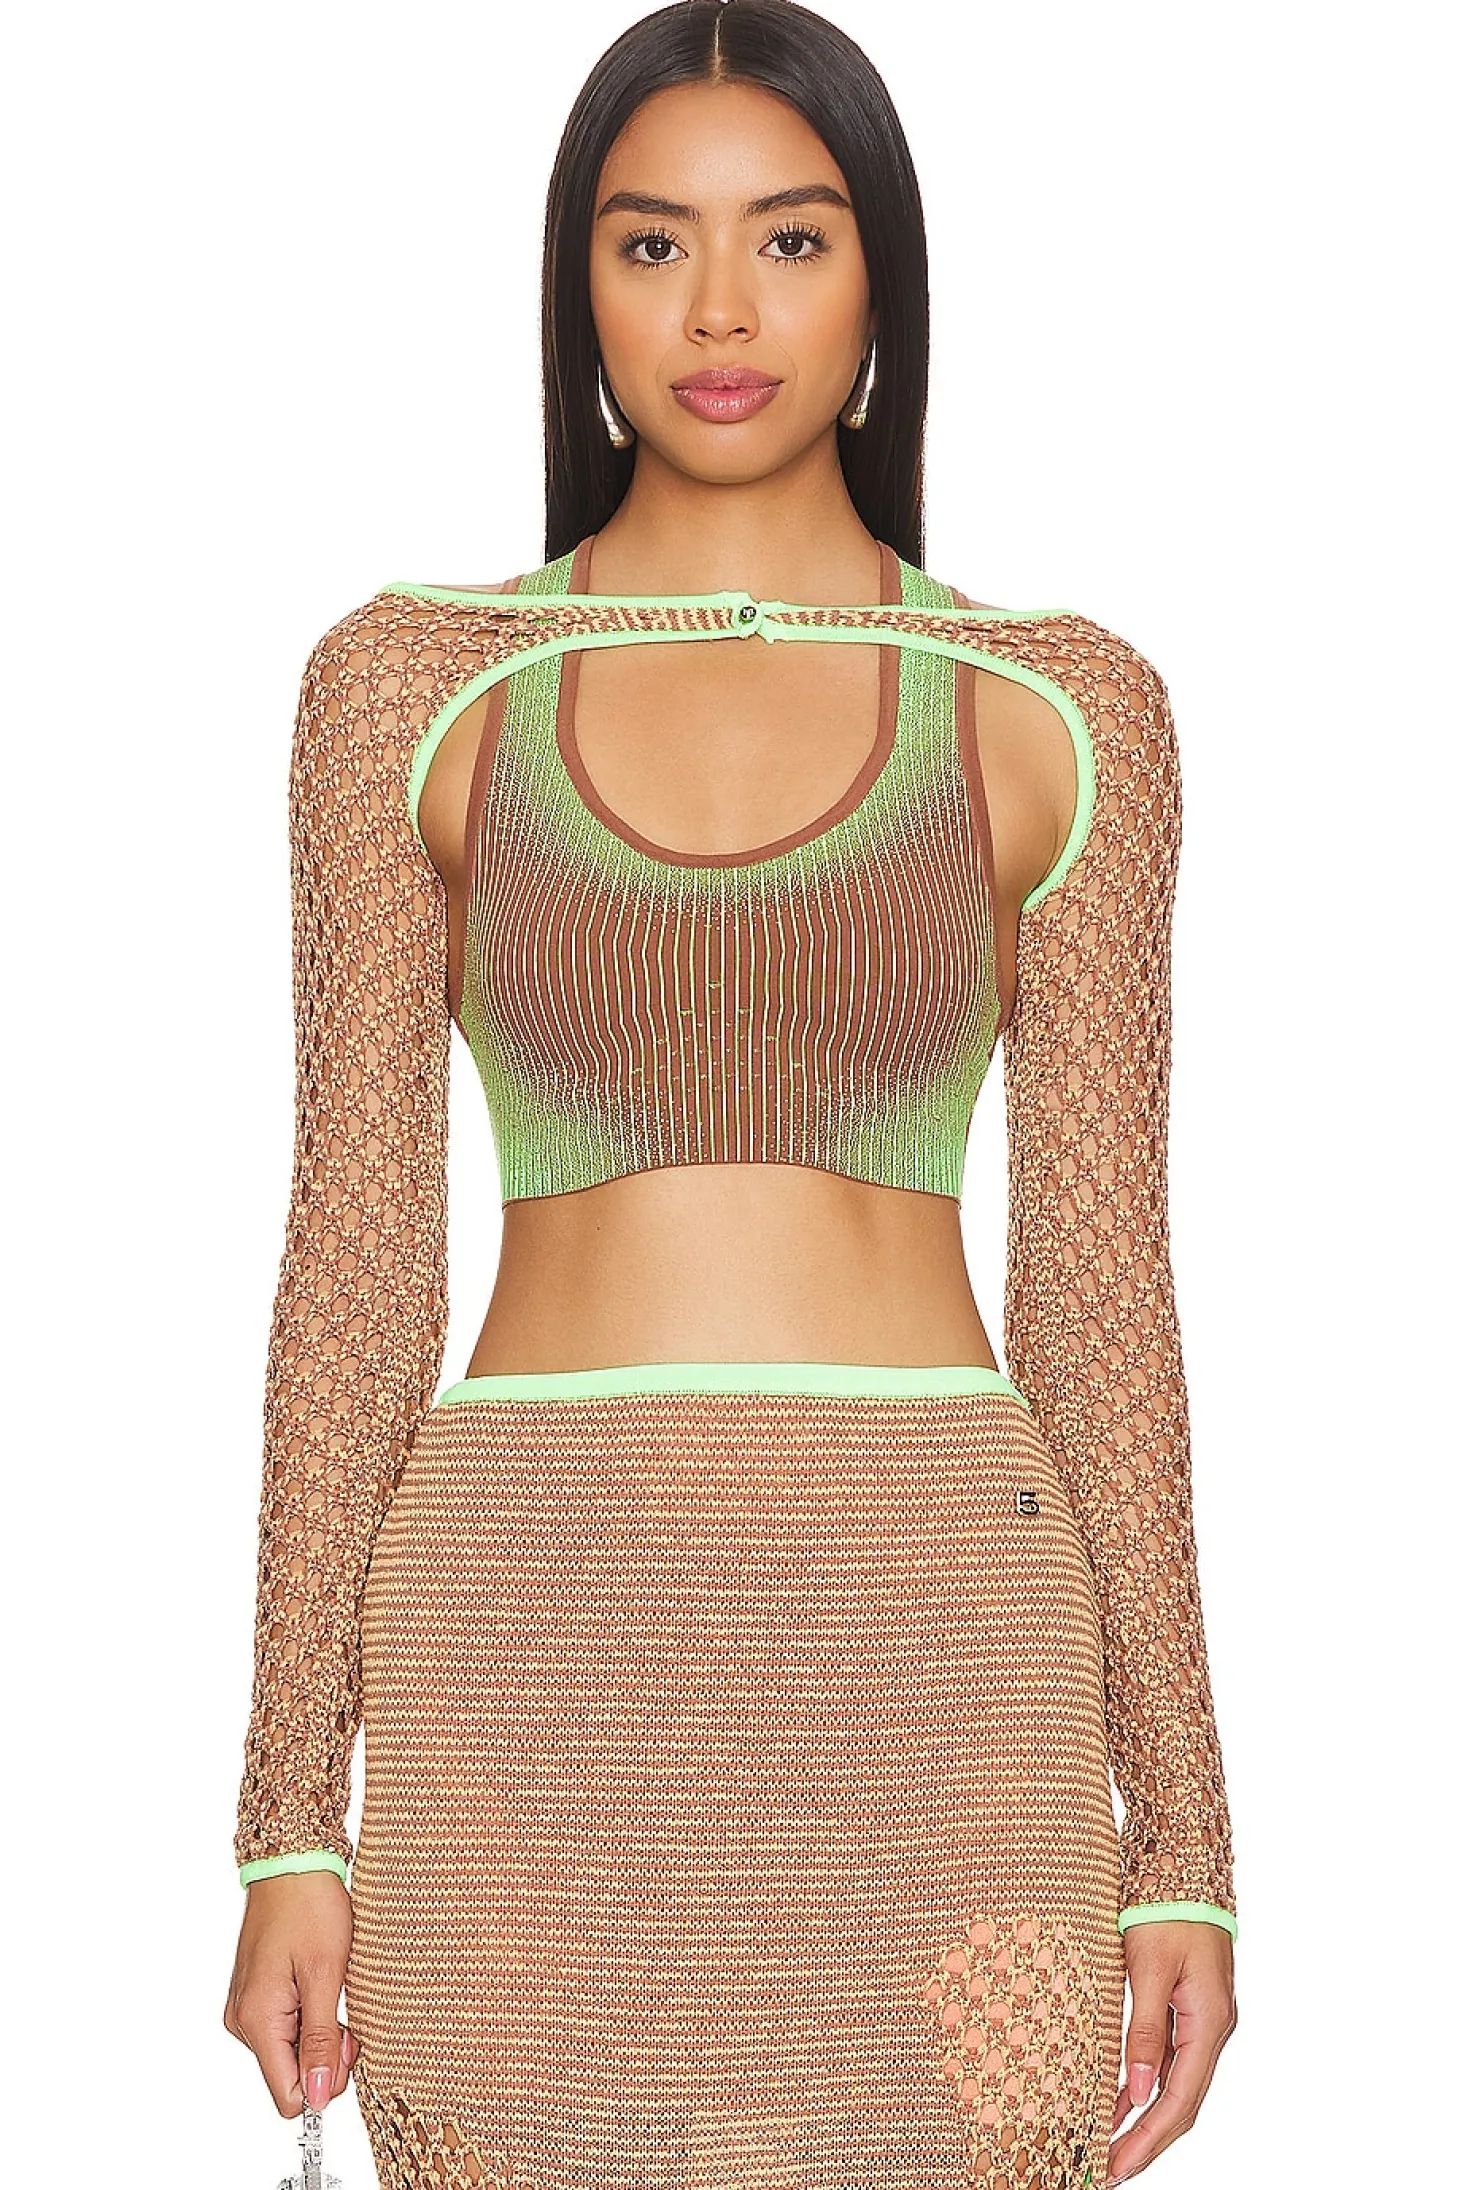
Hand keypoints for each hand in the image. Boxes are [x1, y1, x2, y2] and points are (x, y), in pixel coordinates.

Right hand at [223, 1872, 359, 2115]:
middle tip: (344, 2005)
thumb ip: (321, 2040)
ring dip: (320, 2030)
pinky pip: (286, 2027)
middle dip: (327, 2052)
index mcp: (257, 2021)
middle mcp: (243, 2021)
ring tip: (332, 1986)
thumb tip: (319, 2096)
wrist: (292, 1862)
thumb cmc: (309, 1906)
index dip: (324, 2080)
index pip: (288, 2096)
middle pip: (291, 2074)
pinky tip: (319, 1982)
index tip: (346, 2043)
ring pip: (291, 2051)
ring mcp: (247, 2008)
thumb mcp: (326, 1974)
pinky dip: (309, 2014)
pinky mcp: (257, 1996)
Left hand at [1107, 1921, 1236, 2182]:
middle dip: (1147, 2140)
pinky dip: (1147, 2083)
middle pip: (1183, 2104)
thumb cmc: (1166, 1908)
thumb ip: (1144, 2031)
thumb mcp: (1147, 1968)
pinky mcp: (1190, 2007)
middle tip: (1109, 2169)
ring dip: (1145, 2117)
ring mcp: (1204, 2019)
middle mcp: (1213, 2028)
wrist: (1184, 1864)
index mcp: (1209, 2023)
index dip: (1147, 2139)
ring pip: (1178, 2085)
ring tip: (1108, 2144)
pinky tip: (1120, 2098)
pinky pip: (1172, 2059)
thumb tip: (1141, 2093)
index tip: (1116, 2165)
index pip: (1179, 2102)